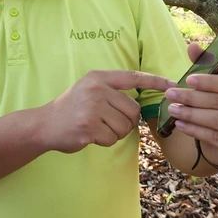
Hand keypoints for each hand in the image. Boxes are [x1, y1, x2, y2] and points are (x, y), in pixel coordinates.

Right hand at [39, 70, 176, 153]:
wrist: (44, 124)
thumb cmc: (71, 108)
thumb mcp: (89, 90)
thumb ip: (111, 92)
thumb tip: (139, 105)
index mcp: (98, 78)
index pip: (132, 77)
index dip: (154, 80)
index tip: (173, 84)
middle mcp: (96, 89)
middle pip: (133, 110)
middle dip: (126, 121)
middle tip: (106, 122)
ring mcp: (92, 108)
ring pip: (125, 126)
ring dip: (114, 132)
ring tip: (96, 127)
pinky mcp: (89, 126)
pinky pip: (112, 138)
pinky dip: (105, 141)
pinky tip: (90, 135)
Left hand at [164, 43, 217, 169]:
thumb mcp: (214, 91)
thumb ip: (205, 68)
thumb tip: (192, 46)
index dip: (210, 81)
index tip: (188, 79)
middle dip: (194, 98)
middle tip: (171, 94)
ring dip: (193, 114)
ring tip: (173, 109)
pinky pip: (217, 138)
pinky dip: (196, 131)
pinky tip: (181, 125)